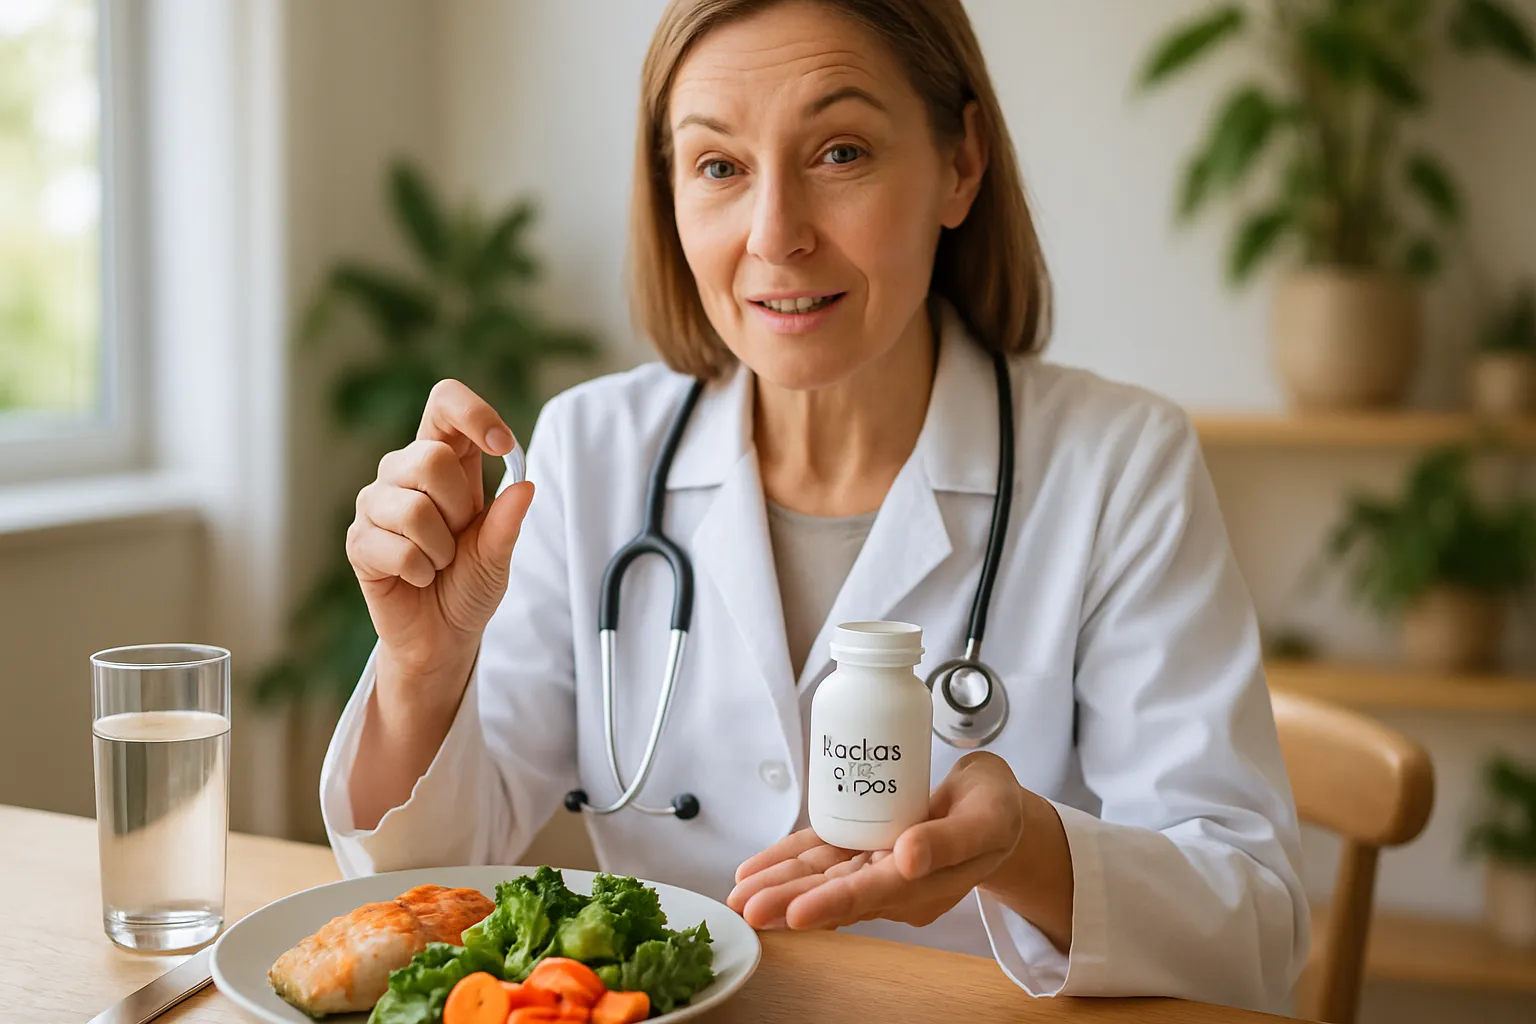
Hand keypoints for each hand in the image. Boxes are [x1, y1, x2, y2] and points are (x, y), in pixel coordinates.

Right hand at [346, 378, 534, 687]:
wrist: (442, 634)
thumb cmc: (468, 582)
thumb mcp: (498, 552)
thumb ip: (507, 520)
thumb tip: (524, 484)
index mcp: (443, 460)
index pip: (443, 403)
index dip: (473, 413)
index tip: (502, 444)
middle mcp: (402, 472)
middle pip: (431, 457)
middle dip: (460, 507)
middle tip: (459, 537)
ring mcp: (375, 505)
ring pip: (414, 508)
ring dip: (442, 549)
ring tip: (438, 562)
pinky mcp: (358, 542)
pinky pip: (399, 550)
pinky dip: (421, 572)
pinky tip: (418, 578)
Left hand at [727, 752, 1028, 930]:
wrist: (996, 806)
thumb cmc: (997, 810)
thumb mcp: (987, 818)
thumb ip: (951, 839)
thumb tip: (907, 855)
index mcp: (928, 880)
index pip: (875, 893)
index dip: (835, 903)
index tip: (799, 914)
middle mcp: (896, 880)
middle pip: (838, 891)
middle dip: (791, 900)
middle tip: (747, 908)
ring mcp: (877, 865)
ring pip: (823, 876)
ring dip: (781, 884)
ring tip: (740, 894)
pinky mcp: (865, 845)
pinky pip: (822, 855)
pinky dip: (790, 859)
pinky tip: (757, 869)